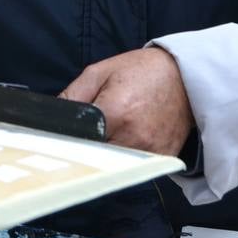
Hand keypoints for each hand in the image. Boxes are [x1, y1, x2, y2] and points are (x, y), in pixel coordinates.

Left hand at [60, 48, 194, 155]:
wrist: (185, 76)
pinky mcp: (162, 157)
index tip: (61, 140)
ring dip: (106, 154)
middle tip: (85, 136)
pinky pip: (136, 166)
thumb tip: (51, 116)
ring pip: (115, 165)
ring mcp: (150, 150)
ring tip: (110, 134)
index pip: (79, 140)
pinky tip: (128, 138)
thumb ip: (73, 95)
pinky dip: (127, 157)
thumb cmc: (142, 71)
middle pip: (95, 157)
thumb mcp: (100, 72)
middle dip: (86, 149)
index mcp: (115, 112)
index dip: (68, 140)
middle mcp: (133, 136)